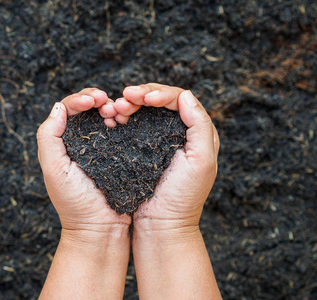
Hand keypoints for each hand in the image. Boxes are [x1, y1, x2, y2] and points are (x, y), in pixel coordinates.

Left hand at [37, 88, 130, 236]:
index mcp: (63, 142)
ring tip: (116, 112)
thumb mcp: (54, 169)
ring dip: (110, 107)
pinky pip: (122, 130)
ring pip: (105, 116)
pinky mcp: (121, 154)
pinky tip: (125, 121)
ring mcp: (103, 147)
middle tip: (105, 101)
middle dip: (96, 98)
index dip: (80, 99)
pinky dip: (123, 121)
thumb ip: (49, 136)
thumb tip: (58, 107)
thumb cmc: (74, 202)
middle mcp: (82, 141)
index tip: (93, 100)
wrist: (101, 228)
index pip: (68, 110)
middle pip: (87, 108)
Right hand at [113, 84, 219, 231]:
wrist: (161, 224)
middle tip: (125, 97)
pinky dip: (124, 117)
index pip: (179, 100)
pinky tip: (114, 117)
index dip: (160, 93)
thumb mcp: (201, 161)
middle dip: (142, 94)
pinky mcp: (142, 148)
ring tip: (117, 108)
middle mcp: (180, 132)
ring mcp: (159, 139)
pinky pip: (134, 124)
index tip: (143, 97)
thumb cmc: (183, 196)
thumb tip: (185, 94)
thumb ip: (200, 125)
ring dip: (131, 104)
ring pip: (145, 110)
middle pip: (160, 101)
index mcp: (197, 132)